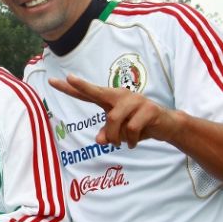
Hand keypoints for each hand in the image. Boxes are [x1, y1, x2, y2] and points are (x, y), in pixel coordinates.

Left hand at [48, 74, 178, 148]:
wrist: (167, 125)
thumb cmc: (139, 126)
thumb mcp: (120, 133)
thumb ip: (108, 135)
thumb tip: (100, 140)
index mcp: (111, 100)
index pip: (88, 94)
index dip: (72, 88)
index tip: (54, 81)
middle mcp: (121, 96)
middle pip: (98, 92)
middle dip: (83, 86)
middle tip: (69, 78)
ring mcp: (135, 100)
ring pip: (114, 121)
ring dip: (116, 138)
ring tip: (123, 143)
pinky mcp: (148, 109)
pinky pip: (131, 129)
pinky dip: (131, 140)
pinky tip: (135, 142)